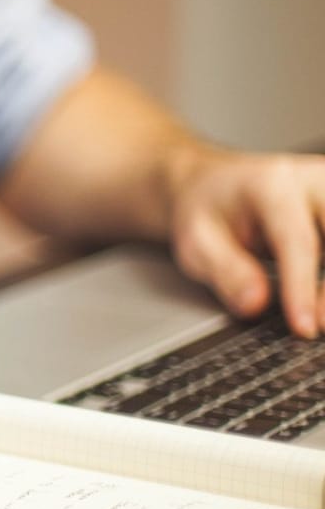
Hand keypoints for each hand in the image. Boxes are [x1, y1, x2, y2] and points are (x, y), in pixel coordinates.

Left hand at [167, 148, 324, 336]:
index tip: (304, 327)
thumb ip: (225, 271)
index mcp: (272, 185)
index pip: (299, 240)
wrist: (214, 185)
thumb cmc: (207, 212)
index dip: (303, 288)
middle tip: (320, 325)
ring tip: (322, 317)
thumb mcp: (195, 241)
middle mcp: (314, 181)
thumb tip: (255, 304)